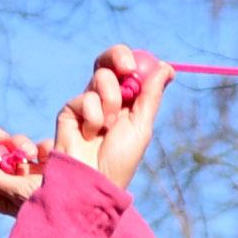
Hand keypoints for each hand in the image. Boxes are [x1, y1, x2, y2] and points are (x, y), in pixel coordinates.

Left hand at [0, 124, 47, 213]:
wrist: (85, 200)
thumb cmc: (51, 205)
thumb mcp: (19, 193)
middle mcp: (6, 182)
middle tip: (0, 138)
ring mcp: (24, 171)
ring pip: (8, 145)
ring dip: (18, 142)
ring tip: (32, 152)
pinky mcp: (42, 162)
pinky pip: (31, 145)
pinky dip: (40, 146)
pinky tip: (47, 155)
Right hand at [48, 46, 163, 193]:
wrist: (94, 180)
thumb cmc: (120, 160)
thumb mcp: (141, 126)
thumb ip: (151, 95)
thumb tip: (166, 68)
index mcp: (125, 101)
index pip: (127, 68)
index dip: (133, 59)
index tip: (140, 65)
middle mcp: (105, 98)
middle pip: (108, 61)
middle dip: (118, 57)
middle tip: (128, 68)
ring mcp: (87, 103)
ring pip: (101, 78)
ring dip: (110, 101)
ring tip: (107, 128)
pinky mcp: (70, 110)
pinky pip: (86, 98)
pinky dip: (94, 117)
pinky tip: (90, 135)